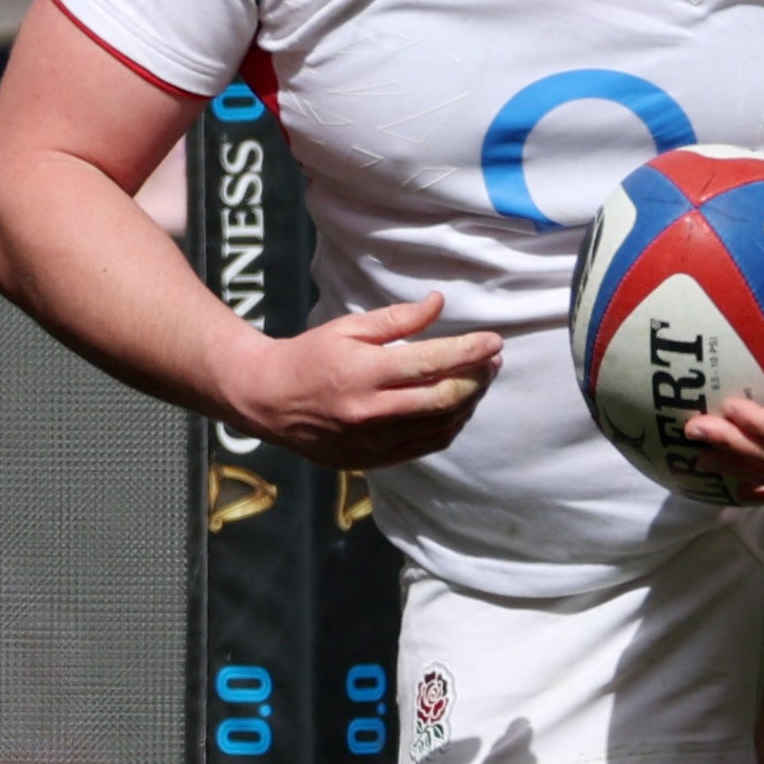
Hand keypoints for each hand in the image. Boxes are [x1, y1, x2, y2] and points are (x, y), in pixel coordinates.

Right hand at [231, 291, 500, 468]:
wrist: (268, 402)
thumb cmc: (310, 356)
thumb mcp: (348, 328)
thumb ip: (397, 319)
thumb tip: (438, 303)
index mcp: (364, 373)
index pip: (431, 362)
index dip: (469, 351)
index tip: (494, 340)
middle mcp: (372, 412)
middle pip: (444, 398)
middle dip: (477, 377)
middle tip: (493, 360)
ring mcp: (374, 441)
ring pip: (441, 425)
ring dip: (469, 402)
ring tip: (480, 380)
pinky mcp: (374, 461)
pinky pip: (426, 445)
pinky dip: (450, 426)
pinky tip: (458, 408)